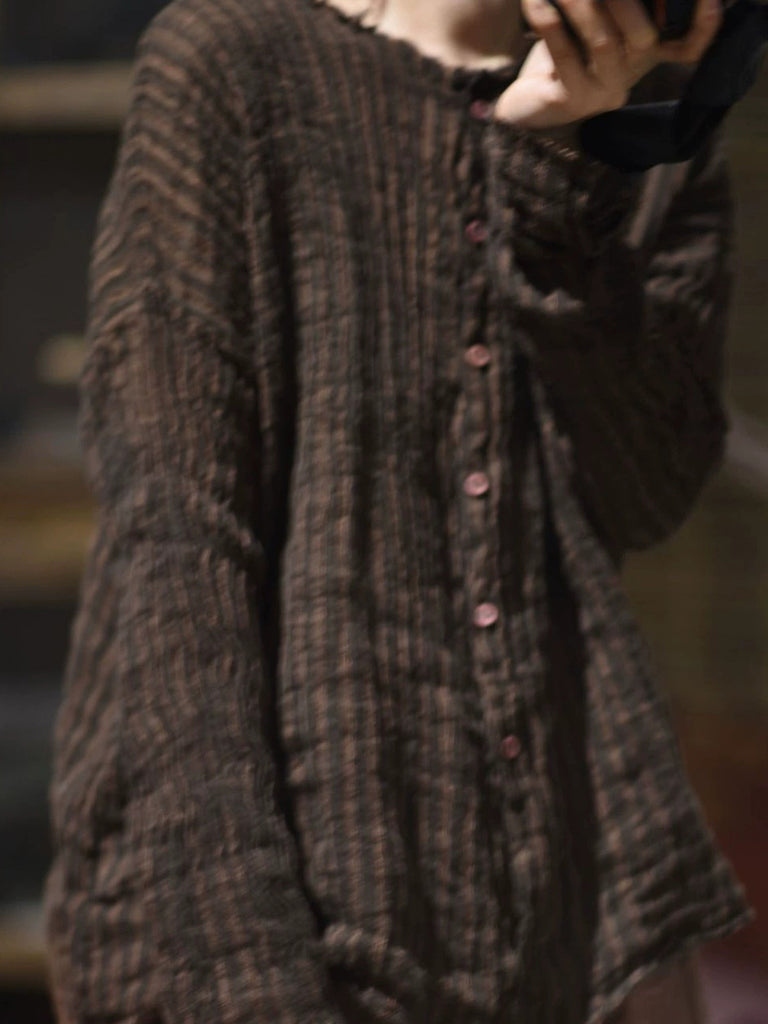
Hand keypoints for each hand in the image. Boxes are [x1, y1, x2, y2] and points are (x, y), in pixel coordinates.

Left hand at [494, 0, 723, 129]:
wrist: (525, 104)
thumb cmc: (564, 53)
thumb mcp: (596, 22)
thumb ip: (615, 7)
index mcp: (645, 55)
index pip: (689, 46)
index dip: (705, 25)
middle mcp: (629, 75)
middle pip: (644, 37)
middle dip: (625, 0)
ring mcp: (601, 92)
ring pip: (604, 42)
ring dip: (583, 4)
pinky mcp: (570, 102)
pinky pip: (564, 56)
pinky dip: (549, 23)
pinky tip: (534, 0)